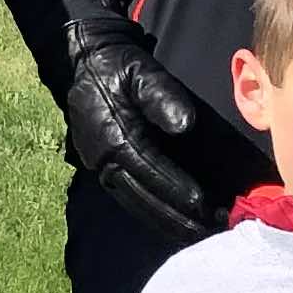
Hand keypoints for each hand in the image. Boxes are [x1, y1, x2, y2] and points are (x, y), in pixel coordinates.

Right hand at [64, 25, 222, 244]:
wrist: (85, 60)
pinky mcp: (100, 164)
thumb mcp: (142, 71)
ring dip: (163, 219)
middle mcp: (103, 157)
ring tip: (194, 232)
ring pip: (133, 201)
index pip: (151, 170)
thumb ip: (162, 96)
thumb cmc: (118, 65)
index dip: (177, 188)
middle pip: (142, 196)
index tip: (203, 204)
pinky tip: (169, 219)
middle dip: (175, 215)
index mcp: (114, 136)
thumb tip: (184, 125)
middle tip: (207, 230)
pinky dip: (149, 210)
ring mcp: (99, 164)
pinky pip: (126, 194)